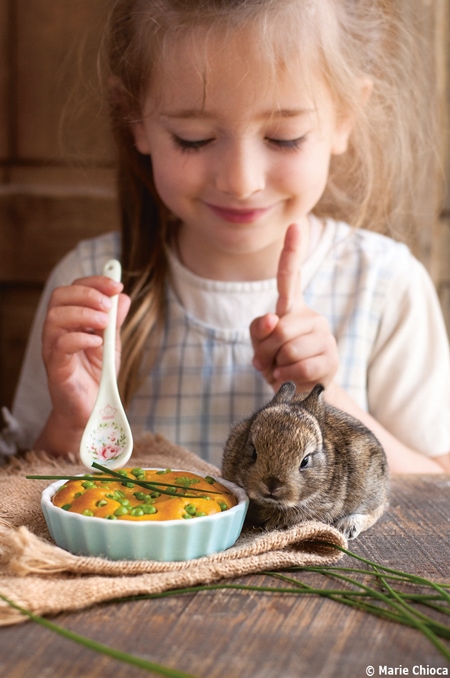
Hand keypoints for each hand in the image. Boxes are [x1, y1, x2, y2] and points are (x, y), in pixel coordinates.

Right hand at [42, 274, 130, 431]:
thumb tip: (124, 297)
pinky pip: (60, 345)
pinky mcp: (56, 368)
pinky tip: (97, 343)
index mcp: (71, 321)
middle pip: (60, 296)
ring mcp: (53, 348)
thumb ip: (115, 322)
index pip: (74, 288)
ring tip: (104, 324)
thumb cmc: (97, 377)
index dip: (94, 282)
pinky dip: (80, 338)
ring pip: (55, 316)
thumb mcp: (112, 344)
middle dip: (87, 293)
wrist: (91, 411)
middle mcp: (58, 330)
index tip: (117, 286)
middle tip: (108, 305)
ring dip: (83, 314)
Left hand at [250, 223, 338, 392]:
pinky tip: (289, 378)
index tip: (294, 225)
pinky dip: (287, 376)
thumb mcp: (259, 347)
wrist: (298, 394)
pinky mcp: (332, 358)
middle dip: (266, 350)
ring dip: (276, 365)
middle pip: (279, 328)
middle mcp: (311, 317)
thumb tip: (273, 320)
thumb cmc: (276, 364)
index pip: (290, 277)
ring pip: (288, 348)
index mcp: (292, 308)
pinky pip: (300, 366)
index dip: (291, 251)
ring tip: (281, 370)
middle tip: (268, 362)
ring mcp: (324, 336)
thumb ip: (258, 331)